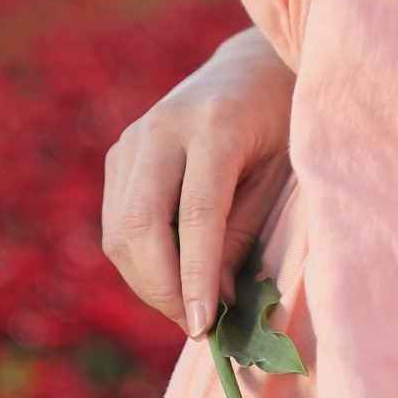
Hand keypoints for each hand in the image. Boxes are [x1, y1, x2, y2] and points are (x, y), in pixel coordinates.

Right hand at [100, 25, 295, 339]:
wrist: (250, 69)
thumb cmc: (281, 125)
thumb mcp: (279, 175)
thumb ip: (243, 234)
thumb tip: (216, 303)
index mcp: (214, 126)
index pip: (196, 214)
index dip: (196, 277)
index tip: (205, 328)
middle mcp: (162, 128)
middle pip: (140, 224)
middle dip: (162, 288)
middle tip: (197, 325)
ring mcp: (132, 139)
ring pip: (119, 231)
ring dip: (148, 282)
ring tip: (189, 306)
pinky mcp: (119, 155)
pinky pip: (117, 223)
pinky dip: (140, 262)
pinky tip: (173, 275)